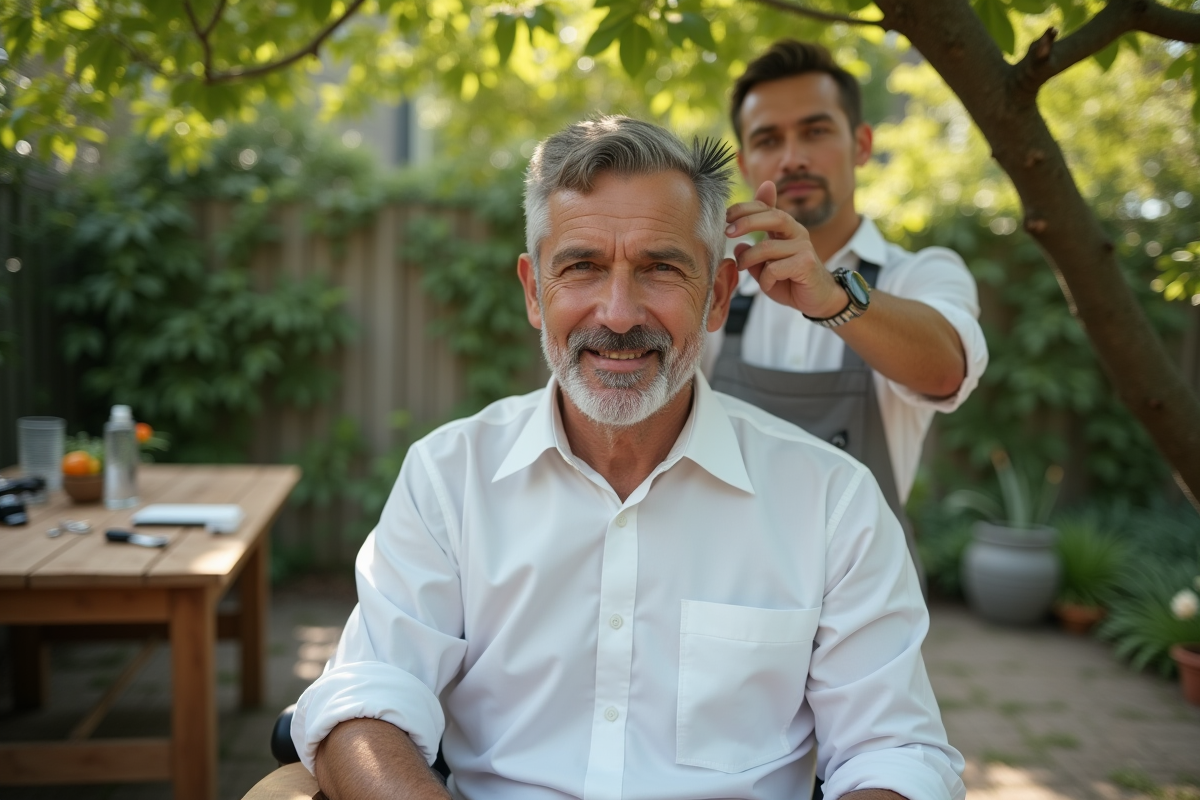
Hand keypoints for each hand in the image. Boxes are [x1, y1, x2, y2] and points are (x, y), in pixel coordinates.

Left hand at [725, 181, 847, 318]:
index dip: (746, 208)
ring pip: (768, 247)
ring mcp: (803, 248)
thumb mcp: (767, 266)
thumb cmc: (789, 281)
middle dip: (747, 221)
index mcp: (786, 228)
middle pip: (773, 216)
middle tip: (727, 232)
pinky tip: (767, 285)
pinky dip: (765, 279)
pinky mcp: (806, 264)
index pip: (766, 208)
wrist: (817, 300)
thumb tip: (739, 245)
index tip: (726, 214)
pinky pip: (775, 268)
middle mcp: (797, 233)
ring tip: (741, 266)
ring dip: (749, 258)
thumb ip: (754, 253)